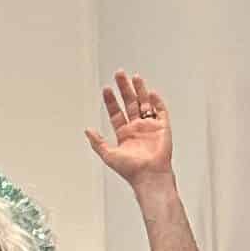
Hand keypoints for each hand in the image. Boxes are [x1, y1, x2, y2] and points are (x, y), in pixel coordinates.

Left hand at [85, 68, 173, 182]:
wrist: (149, 175)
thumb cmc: (130, 170)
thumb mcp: (108, 155)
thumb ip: (97, 142)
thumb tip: (87, 130)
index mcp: (124, 134)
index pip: (116, 113)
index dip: (111, 101)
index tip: (106, 89)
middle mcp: (137, 129)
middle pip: (130, 103)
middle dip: (124, 89)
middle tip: (119, 75)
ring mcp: (150, 127)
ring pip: (145, 104)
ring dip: (140, 90)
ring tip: (135, 77)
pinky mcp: (162, 128)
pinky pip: (161, 111)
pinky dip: (157, 101)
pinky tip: (152, 92)